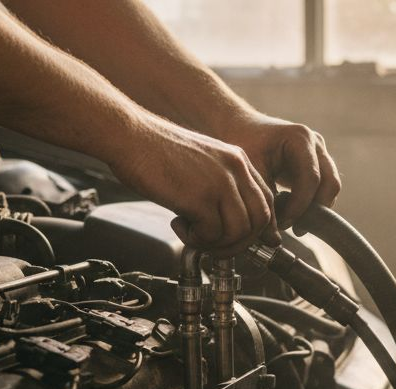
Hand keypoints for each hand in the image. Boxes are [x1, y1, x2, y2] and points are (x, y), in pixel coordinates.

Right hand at [108, 113, 280, 253]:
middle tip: (214, 245)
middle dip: (239, 243)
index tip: (236, 238)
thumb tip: (228, 224)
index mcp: (238, 160)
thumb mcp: (201, 164)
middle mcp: (236, 169)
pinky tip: (178, 225)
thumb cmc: (156, 151)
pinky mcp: (201, 197)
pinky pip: (212, 235)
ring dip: (217, 244)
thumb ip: (219, 187)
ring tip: (193, 235)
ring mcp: (220, 183)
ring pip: (239, 232)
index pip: (266, 201)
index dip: (254, 227)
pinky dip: (196, 240)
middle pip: (260, 220)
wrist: (129, 135)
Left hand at [220, 114, 340, 229]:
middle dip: (314, 210)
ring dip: (315, 208)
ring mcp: (320, 152)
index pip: (311, 178)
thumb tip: (273, 239)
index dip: (300, 205)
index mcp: (300, 139)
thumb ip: (265, 203)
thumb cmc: (243, 143)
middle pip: (329, 184)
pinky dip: (311, 203)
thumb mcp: (251, 173)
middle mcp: (316, 143)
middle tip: (294, 228)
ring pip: (330, 188)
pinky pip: (324, 188)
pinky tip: (290, 212)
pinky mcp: (318, 163)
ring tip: (290, 222)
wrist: (240, 126)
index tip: (285, 223)